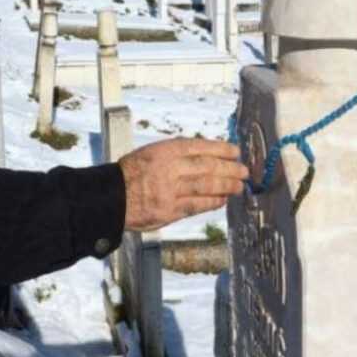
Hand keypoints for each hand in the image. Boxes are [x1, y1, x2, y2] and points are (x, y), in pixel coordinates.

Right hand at [119, 137, 247, 230]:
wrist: (112, 196)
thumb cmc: (131, 173)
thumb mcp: (151, 152)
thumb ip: (175, 153)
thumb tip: (205, 156)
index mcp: (164, 150)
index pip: (199, 147)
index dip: (221, 149)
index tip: (235, 151)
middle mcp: (169, 168)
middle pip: (207, 166)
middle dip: (229, 168)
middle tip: (244, 170)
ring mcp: (170, 190)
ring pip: (205, 186)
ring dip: (226, 186)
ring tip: (239, 186)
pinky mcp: (170, 210)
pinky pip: (197, 205)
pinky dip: (212, 202)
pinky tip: (222, 199)